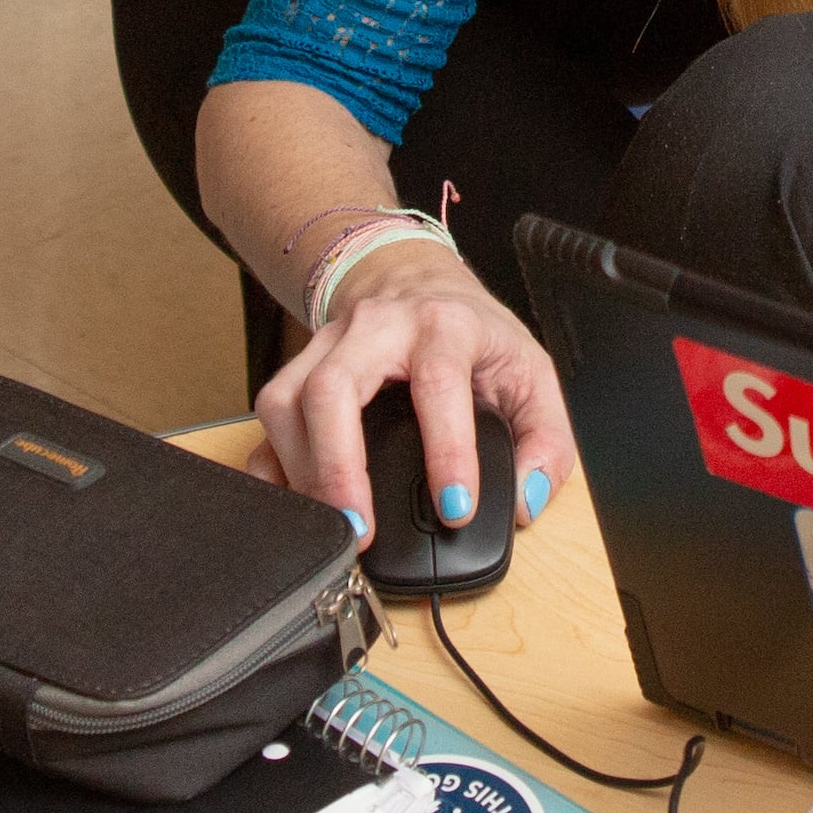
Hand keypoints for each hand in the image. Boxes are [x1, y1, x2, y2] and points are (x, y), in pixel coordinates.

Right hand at [249, 239, 580, 552]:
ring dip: (304, 471)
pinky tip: (296, 503)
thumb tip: (528, 501)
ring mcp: (325, 345)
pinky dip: (272, 465)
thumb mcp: (532, 374)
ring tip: (335, 525)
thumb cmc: (474, 336)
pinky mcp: (296, 370)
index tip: (455, 509)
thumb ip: (546, 441)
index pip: (438, 383)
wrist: (419, 283)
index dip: (447, 451)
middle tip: (361, 529)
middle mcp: (376, 328)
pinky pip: (265, 419)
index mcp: (443, 326)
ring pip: (286, 401)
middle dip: (340, 467)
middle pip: (333, 387)